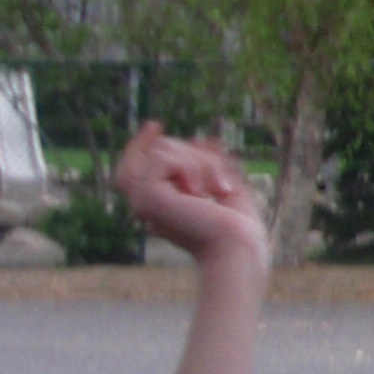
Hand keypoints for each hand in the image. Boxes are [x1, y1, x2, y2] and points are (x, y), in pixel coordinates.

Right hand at [115, 126, 264, 269]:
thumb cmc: (237, 226)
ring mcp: (141, 199)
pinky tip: (201, 194)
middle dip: (197, 155)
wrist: (237, 248)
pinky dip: (192, 167)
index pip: (135, 164)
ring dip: (201, 162)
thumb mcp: (223, 186)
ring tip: (218, 191)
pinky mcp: (145, 196)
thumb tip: (201, 140)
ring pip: (162, 148)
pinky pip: (164, 157)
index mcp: (159, 204)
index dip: (141, 143)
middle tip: (223, 186)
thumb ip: (205, 165)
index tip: (154, 124)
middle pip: (157, 149)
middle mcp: (144, 202)